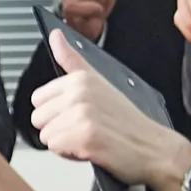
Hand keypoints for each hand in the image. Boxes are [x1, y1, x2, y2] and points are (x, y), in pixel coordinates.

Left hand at [29, 30, 190, 190]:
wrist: (153, 147)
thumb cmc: (127, 120)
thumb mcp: (100, 82)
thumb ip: (72, 60)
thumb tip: (55, 36)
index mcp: (81, 78)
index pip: (38, 99)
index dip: (56, 112)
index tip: (78, 114)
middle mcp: (79, 92)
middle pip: (38, 118)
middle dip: (57, 128)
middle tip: (84, 128)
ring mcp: (82, 114)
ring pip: (45, 135)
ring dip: (64, 143)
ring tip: (88, 138)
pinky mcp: (84, 136)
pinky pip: (55, 149)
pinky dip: (70, 155)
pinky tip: (90, 148)